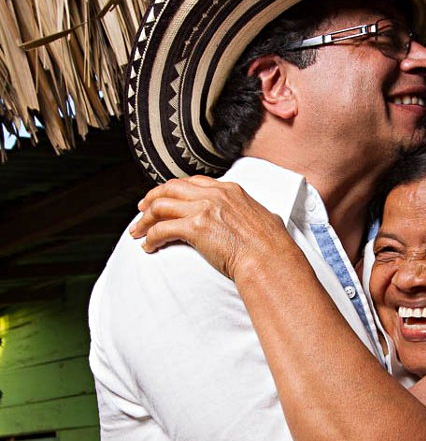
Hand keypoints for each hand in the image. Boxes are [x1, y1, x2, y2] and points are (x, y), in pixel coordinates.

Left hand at [130, 175, 296, 279]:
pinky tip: (149, 246)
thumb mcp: (265, 218)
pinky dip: (151, 237)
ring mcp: (204, 209)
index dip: (174, 190)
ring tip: (138, 232)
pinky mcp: (196, 227)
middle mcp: (215, 194)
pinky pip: (162, 229)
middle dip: (152, 198)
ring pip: (161, 206)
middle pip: (171, 188)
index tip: (165, 199)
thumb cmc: (272, 246)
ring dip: (145, 219)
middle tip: (142, 210)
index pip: (193, 182)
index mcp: (230, 190)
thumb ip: (254, 214)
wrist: (270, 259)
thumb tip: (263, 218)